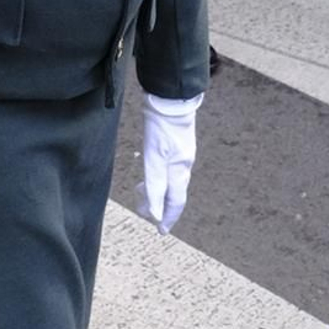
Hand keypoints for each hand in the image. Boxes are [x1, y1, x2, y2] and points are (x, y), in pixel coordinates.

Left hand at [139, 95, 198, 235]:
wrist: (170, 98)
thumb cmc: (160, 127)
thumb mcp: (154, 158)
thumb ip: (154, 185)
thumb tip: (156, 214)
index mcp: (179, 170)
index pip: (175, 201)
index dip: (168, 217)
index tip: (161, 231)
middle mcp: (184, 164)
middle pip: (174, 192)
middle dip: (163, 207)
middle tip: (149, 215)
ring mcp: (182, 153)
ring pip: (172, 180)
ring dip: (160, 192)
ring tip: (144, 195)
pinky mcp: (177, 143)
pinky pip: (170, 168)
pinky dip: (161, 177)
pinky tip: (153, 172)